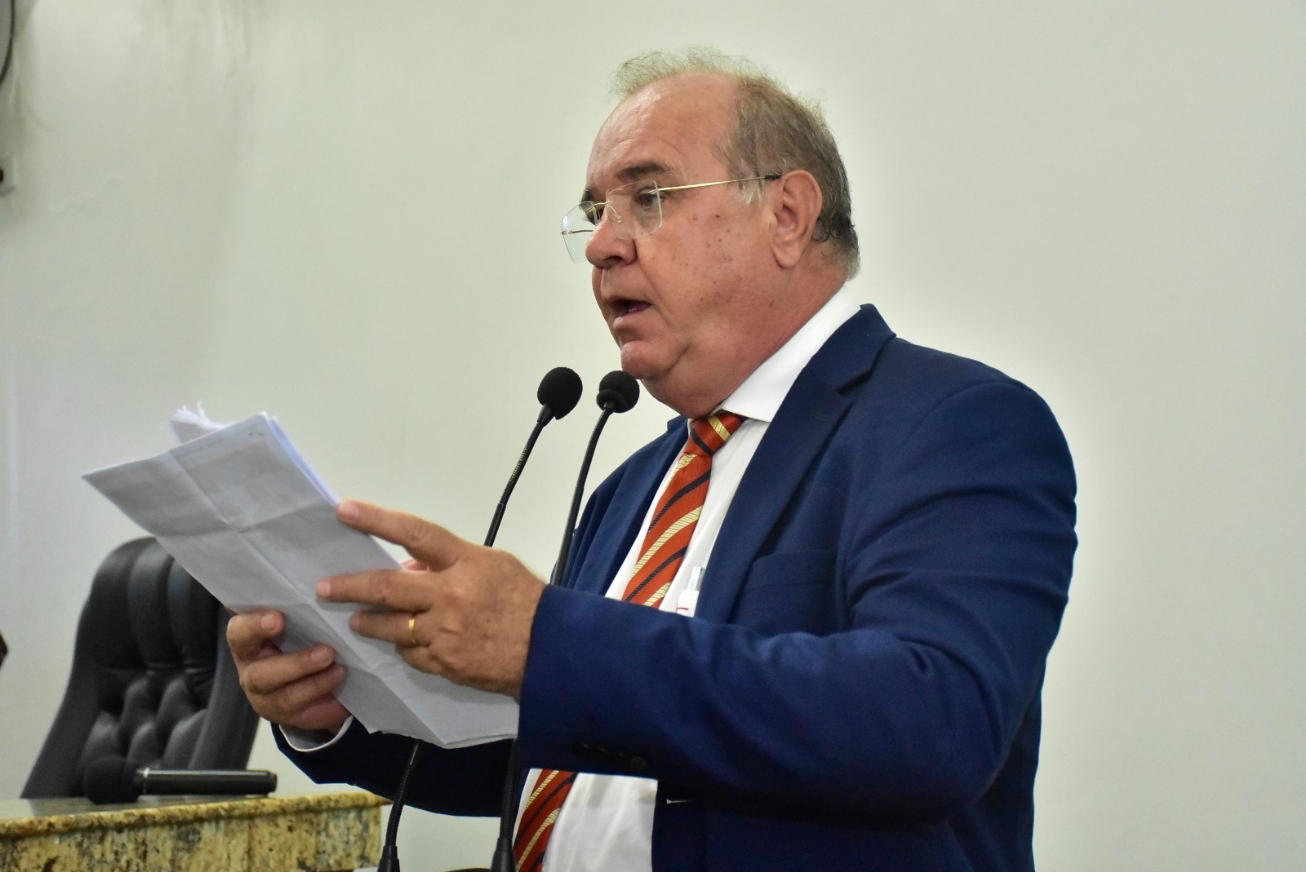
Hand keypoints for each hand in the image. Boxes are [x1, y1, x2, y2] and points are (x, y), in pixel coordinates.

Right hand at [226, 609, 350, 732]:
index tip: (278, 618)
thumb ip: (301, 607)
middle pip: (260, 672)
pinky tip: (341, 686)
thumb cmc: (301, 634)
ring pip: (284, 695)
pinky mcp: (283, 715)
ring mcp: (265, 696)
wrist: (310, 674)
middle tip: (326, 652)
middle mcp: (251, 668)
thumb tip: (328, 584)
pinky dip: (325, 698)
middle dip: (294, 663)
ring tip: (341, 669)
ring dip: (316, 684)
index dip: (254, 625)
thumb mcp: (299, 619)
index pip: (239, 631)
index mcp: (248, 639)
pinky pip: (302, 711)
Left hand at [321, 499, 545, 697]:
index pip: (414, 534)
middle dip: (350, 586)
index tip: (344, 510)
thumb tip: (412, 565)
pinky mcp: (444, 663)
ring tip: (356, 619)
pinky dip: (405, 646)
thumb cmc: (526, 601)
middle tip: (324, 587)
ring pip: (391, 626)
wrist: (551, 651)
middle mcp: (451, 596)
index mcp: (466, 563)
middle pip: (387, 588)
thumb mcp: (494, 565)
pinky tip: (405, 642)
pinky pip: (410, 653)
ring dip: (369, 621)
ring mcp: (445, 632)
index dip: (377, 520)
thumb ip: (452, 562)